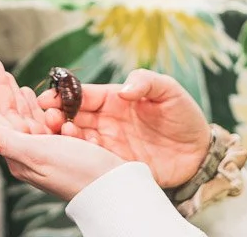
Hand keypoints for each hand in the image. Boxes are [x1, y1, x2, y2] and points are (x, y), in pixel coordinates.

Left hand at [0, 59, 123, 200]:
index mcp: (19, 152)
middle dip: (0, 87)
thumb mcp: (39, 154)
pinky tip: (35, 96)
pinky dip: (37, 105)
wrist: (112, 187)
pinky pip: (43, 120)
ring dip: (16, 94)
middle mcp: (29, 149)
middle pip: (8, 111)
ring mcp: (45, 146)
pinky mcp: (63, 144)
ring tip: (8, 76)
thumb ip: (8, 140)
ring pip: (25, 114)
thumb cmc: (78, 172)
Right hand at [40, 69, 210, 189]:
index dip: (63, 96)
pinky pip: (93, 161)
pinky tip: (76, 153)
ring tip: (61, 133)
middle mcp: (107, 121)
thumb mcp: (169, 90)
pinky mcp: (116, 164)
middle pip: (73, 117)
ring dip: (65, 137)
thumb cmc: (183, 115)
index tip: (47, 99)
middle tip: (49, 119)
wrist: (199, 152)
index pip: (82, 95)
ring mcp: (110, 143)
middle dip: (57, 117)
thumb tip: (124, 90)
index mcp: (114, 99)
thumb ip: (146, 82)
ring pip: (78, 139)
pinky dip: (81, 157)